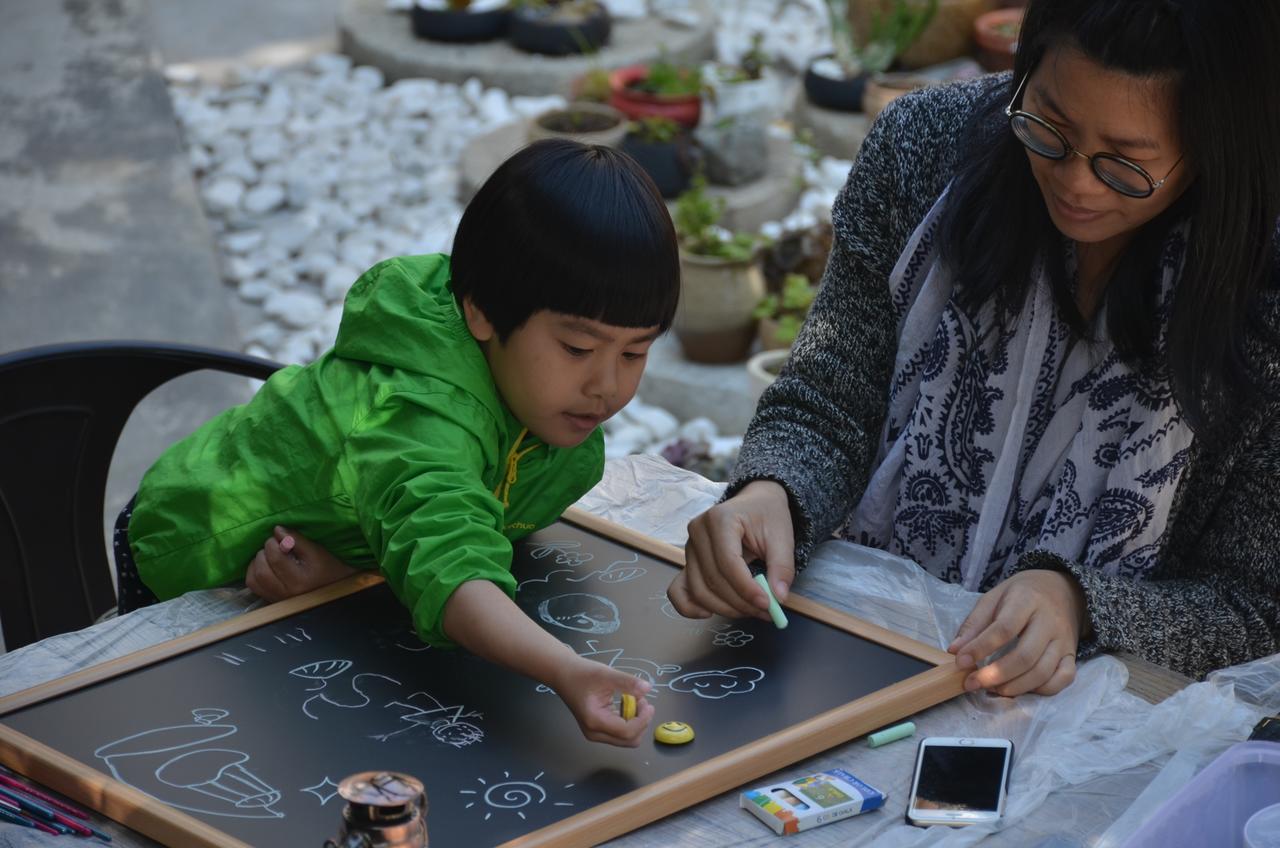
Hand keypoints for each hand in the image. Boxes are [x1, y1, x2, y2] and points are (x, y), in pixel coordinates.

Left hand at [245, 525, 357, 601]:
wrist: (337, 592)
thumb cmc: (330, 570)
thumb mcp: (318, 552)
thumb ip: (297, 540)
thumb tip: (277, 529)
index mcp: (300, 579)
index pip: (275, 557)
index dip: (273, 542)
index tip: (280, 536)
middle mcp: (286, 592)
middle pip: (261, 570)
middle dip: (263, 552)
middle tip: (273, 545)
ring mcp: (278, 599)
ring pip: (254, 579)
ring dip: (256, 563)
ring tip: (267, 556)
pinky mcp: (273, 601)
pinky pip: (254, 587)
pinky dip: (254, 573)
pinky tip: (264, 566)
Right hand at [552, 657, 653, 746]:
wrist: (564, 675)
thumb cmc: (582, 673)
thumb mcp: (606, 674)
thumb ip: (627, 682)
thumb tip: (648, 688)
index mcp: (595, 721)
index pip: (627, 732)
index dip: (643, 720)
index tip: (648, 702)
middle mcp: (595, 733)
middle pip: (629, 740)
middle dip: (641, 722)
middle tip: (641, 701)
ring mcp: (596, 734)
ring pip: (627, 739)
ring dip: (636, 722)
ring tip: (633, 700)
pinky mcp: (598, 730)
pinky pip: (621, 733)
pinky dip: (629, 721)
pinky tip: (626, 704)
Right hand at [667, 480, 795, 621]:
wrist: (755, 503)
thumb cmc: (768, 516)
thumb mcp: (783, 536)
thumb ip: (782, 567)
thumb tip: (778, 598)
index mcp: (719, 519)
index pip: (728, 562)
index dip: (747, 588)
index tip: (768, 604)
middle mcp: (697, 532)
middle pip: (713, 579)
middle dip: (740, 602)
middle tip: (767, 612)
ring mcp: (689, 548)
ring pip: (699, 590)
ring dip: (725, 608)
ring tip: (751, 611)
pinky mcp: (688, 562)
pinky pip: (678, 590)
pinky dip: (690, 607)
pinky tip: (709, 613)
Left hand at [948, 569, 1090, 696]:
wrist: (1062, 590)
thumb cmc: (1022, 594)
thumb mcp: (994, 597)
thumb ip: (974, 623)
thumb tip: (955, 651)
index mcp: (1027, 600)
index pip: (1004, 629)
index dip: (980, 648)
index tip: (960, 662)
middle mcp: (1049, 622)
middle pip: (1025, 656)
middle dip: (995, 674)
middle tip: (972, 683)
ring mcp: (1064, 641)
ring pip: (1042, 672)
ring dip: (1014, 687)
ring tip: (991, 688)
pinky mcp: (1072, 655)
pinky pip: (1062, 679)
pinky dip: (1040, 690)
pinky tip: (1019, 688)